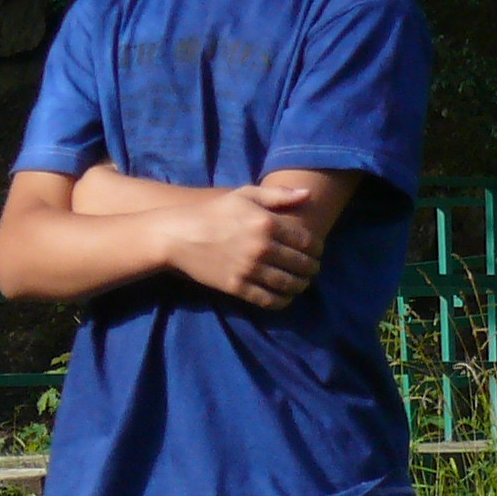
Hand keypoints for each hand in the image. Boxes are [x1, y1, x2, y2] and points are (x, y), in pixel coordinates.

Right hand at [177, 181, 325, 309]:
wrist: (178, 235)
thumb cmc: (213, 212)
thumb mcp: (244, 194)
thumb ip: (277, 195)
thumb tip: (308, 194)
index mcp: (267, 222)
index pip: (308, 241)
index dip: (318, 249)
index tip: (317, 251)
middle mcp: (262, 247)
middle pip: (303, 265)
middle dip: (312, 269)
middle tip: (312, 269)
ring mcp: (250, 269)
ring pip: (290, 285)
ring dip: (301, 286)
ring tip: (301, 283)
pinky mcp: (238, 286)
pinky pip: (270, 300)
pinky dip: (283, 301)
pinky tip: (284, 297)